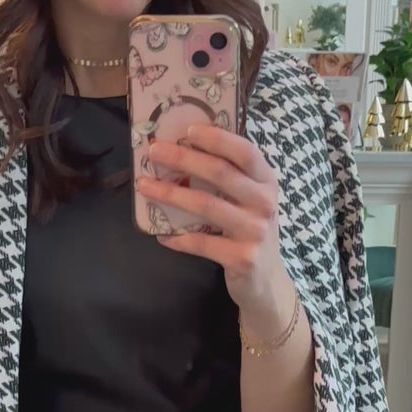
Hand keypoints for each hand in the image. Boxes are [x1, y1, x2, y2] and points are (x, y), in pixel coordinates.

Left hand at [135, 124, 287, 314]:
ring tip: (145, 186)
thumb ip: (230, 179)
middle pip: (220, 173)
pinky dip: (177, 238)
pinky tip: (161, 234)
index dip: (217, 138)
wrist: (266, 281)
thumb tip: (184, 151)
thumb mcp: (250, 201)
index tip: (188, 130)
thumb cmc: (250, 232)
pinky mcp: (242, 257)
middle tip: (154, 151)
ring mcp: (255, 231)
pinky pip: (201, 242)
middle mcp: (265, 203)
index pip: (245, 151)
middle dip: (183, 159)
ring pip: (206, 205)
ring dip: (171, 194)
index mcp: (267, 182)